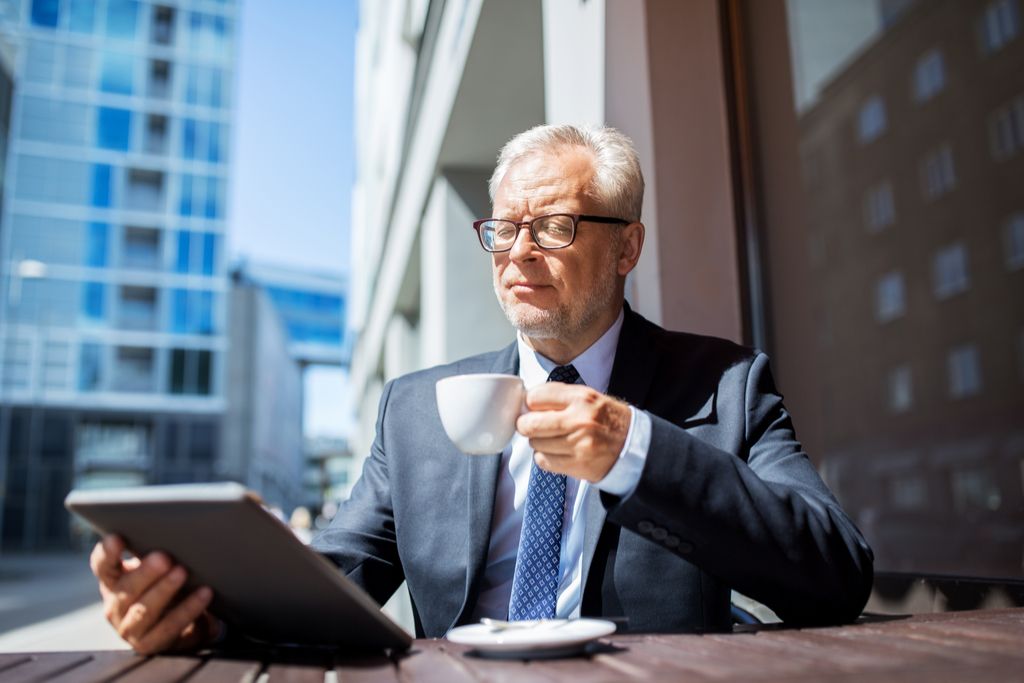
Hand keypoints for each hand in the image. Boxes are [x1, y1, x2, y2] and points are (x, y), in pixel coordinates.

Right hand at [90, 535, 219, 653]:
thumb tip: (177, 531)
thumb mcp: (157, 568)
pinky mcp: (148, 644)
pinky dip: (188, 609)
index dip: (107, 553)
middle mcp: (115, 605)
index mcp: (113, 581)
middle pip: (125, 588)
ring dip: (164, 590)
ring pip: (144, 610)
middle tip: (164, 557)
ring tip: (182, 572)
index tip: (116, 538)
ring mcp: (128, 628)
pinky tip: (204, 593)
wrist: (181, 622)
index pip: (103, 566)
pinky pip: (169, 627)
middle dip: (145, 572)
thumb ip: (155, 553)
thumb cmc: (165, 583)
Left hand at [516, 382, 631, 481]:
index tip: (531, 407)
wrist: (634, 445)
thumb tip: (527, 402)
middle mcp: (579, 420)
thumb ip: (560, 396)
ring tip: (552, 439)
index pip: (536, 397)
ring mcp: (578, 444)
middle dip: (525, 425)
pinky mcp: (578, 465)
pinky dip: (545, 458)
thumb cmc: (608, 420)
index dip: (529, 402)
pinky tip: (557, 452)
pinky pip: (543, 461)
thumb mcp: (589, 397)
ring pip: (535, 444)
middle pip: (530, 424)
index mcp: (581, 398)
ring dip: (538, 442)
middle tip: (530, 425)